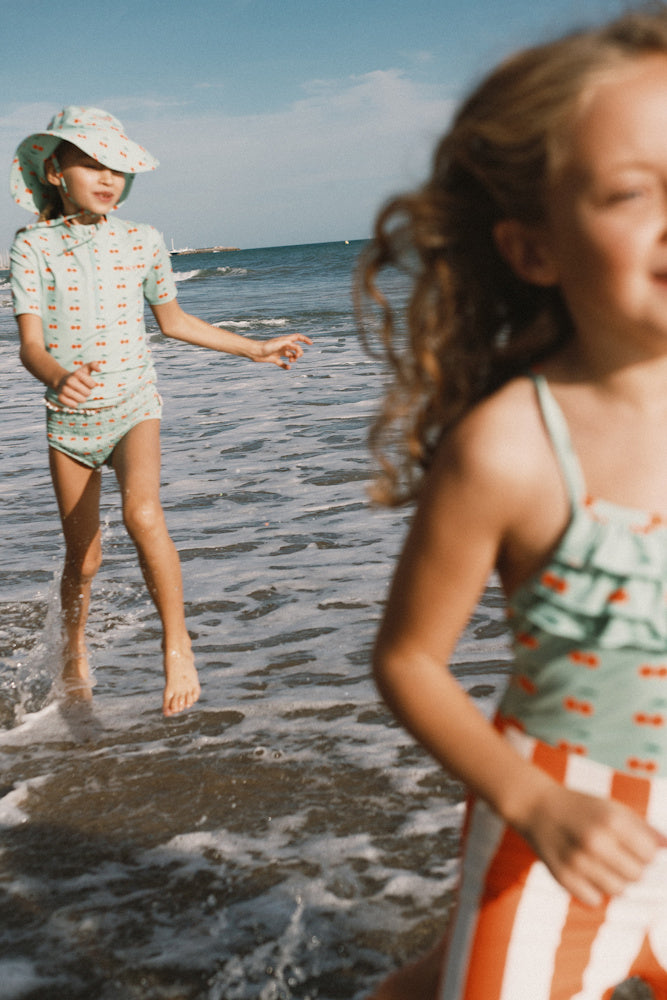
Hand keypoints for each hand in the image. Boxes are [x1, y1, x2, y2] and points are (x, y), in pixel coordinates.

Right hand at [56, 361, 101, 406]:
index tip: (88, 383)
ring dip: (82, 399)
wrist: (62, 381)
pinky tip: (74, 400)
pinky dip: (75, 404)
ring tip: (79, 395)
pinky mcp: (60, 397)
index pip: (92, 384)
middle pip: (87, 393)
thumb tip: (99, 370)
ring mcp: (64, 389)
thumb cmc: (78, 377)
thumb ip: (93, 365)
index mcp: (77, 373)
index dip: (92, 385)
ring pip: (81, 400)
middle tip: (83, 390)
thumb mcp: (85, 369)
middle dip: (87, 393)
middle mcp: (69, 380)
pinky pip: (73, 405)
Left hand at [252, 333, 311, 367]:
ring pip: (290, 355)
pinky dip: (286, 366)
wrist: (254, 352)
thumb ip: (290, 345)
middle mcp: (283, 345)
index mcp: (285, 340)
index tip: (311, 344)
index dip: (305, 340)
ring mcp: (278, 352)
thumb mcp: (280, 344)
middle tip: (296, 357)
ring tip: (290, 361)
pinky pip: (282, 363)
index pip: (297, 337)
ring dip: (293, 359)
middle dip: (299, 353)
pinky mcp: (274, 359)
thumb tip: (298, 348)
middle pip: (296, 348)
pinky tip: (288, 368)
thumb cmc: (266, 346)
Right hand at [520, 782, 661, 905]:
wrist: (535, 806)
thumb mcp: (610, 807)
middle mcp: (595, 841)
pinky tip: (586, 873)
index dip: (644, 853)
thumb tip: (666, 845)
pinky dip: (594, 891)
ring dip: (615, 881)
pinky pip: (594, 900)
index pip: (649, 855)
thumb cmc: (579, 806)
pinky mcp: (562, 877)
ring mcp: (578, 861)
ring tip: (603, 866)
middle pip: (636, 875)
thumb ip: (641, 826)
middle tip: (616, 856)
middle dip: (631, 868)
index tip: (633, 848)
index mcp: (611, 820)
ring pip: (618, 891)